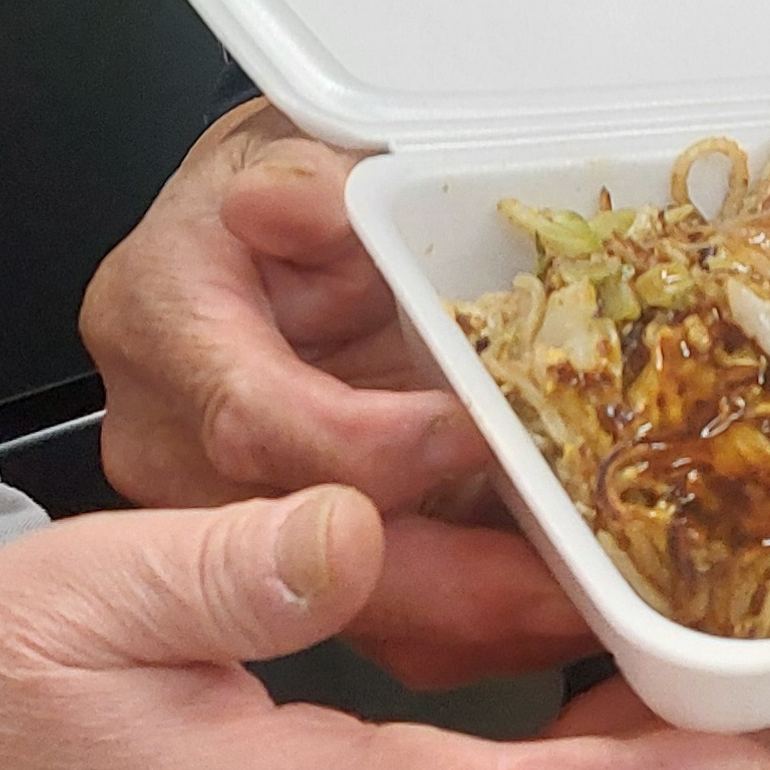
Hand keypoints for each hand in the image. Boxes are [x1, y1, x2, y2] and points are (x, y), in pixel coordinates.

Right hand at [81, 106, 591, 688]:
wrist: (233, 238)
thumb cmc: (263, 189)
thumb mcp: (284, 145)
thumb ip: (307, 181)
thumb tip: (300, 206)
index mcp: (163, 326)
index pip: (253, 419)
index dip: (368, 445)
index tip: (474, 437)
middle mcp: (173, 445)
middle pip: (303, 555)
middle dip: (455, 581)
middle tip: (581, 579)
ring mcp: (222, 523)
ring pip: (351, 613)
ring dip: (485, 621)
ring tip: (607, 604)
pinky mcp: (287, 566)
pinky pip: (382, 621)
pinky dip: (479, 624)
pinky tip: (569, 609)